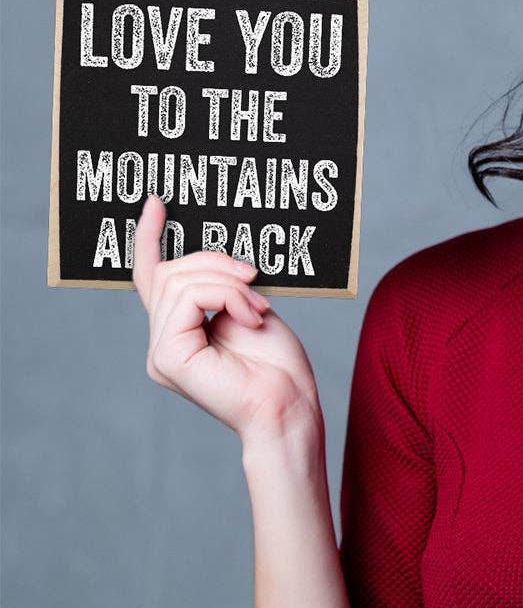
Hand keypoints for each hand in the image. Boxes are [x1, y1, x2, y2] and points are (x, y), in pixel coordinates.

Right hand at [133, 195, 323, 448]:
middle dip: (218, 263)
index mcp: (181, 331)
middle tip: (255, 280)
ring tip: (259, 308)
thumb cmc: (277, 366)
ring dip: (230, 284)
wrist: (289, 404)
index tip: (157, 203)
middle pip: (172, 271)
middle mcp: (164, 341)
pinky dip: (227, 297)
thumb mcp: (248, 309)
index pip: (153, 278)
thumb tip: (209, 263)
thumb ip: (219, 289)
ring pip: (182, 281)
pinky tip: (251, 318)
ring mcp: (161, 352)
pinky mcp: (167, 357)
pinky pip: (190, 298)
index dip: (150, 238)